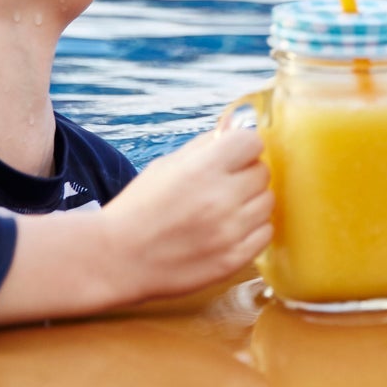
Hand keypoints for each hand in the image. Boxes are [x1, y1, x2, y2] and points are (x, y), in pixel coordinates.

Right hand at [99, 122, 273, 302]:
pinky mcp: (233, 259)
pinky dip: (253, 229)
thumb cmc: (140, 208)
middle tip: (225, 186)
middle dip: (246, 174)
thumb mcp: (166, 165)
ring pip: (268, 202)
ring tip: (225, 210)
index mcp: (202, 169)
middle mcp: (220, 198)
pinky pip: (266, 233)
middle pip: (263, 172)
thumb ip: (205, 146)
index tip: (233, 156)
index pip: (252, 141)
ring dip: (251, 202)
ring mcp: (229, 231)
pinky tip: (230, 230)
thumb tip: (237, 127)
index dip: (243, 147)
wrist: (118, 259)